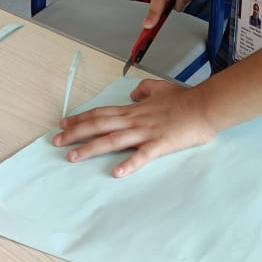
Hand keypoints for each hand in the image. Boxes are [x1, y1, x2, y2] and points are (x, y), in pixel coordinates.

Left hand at [54, 80, 215, 175]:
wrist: (205, 106)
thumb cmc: (185, 98)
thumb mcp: (160, 88)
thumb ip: (144, 90)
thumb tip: (133, 94)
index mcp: (134, 109)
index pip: (102, 113)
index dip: (81, 118)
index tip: (63, 123)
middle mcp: (135, 120)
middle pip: (99, 125)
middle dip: (76, 133)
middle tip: (56, 141)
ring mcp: (146, 132)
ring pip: (113, 140)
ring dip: (91, 148)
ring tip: (73, 157)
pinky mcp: (160, 144)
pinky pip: (142, 155)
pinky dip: (129, 163)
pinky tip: (117, 172)